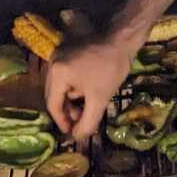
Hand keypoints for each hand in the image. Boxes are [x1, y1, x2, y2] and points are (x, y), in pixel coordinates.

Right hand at [44, 27, 144, 143]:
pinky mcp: (67, 51)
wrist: (123, 38)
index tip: (71, 132)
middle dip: (66, 111)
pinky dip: (73, 87)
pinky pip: (64, 75)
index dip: (62, 121)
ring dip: (70, 99)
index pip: (53, 104)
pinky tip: (86, 93)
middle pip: (54, 95)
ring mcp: (59, 55)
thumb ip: (87, 121)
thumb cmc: (111, 67)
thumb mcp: (100, 98)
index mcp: (57, 73)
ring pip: (59, 85)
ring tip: (85, 108)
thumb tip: (77, 138)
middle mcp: (52, 62)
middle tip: (79, 122)